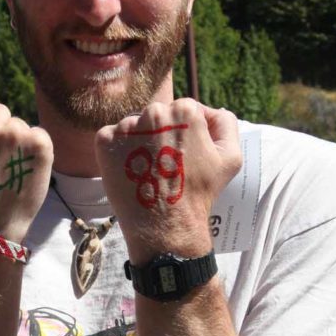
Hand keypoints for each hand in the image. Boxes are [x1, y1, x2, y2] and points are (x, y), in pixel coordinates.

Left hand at [94, 99, 241, 263]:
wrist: (166, 224)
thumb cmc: (200, 193)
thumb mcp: (230, 157)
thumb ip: (226, 123)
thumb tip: (210, 110)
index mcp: (184, 110)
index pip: (183, 110)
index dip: (185, 133)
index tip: (184, 155)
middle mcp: (153, 111)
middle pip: (157, 116)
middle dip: (161, 135)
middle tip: (166, 164)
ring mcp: (126, 125)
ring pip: (134, 127)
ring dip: (139, 143)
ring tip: (149, 170)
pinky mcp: (105, 141)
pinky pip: (112, 139)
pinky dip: (119, 153)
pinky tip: (132, 171)